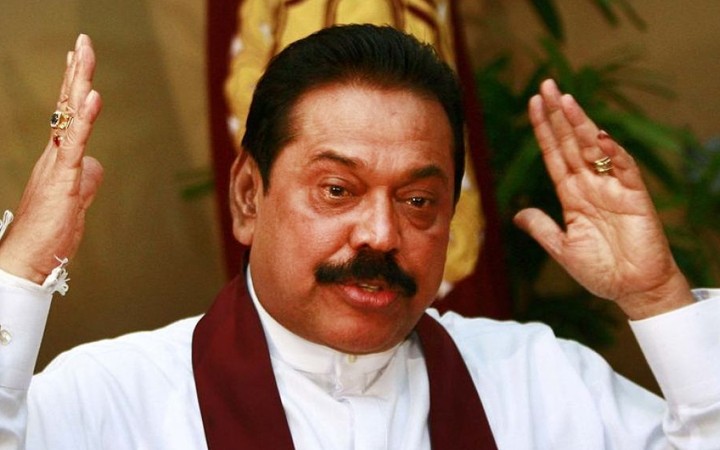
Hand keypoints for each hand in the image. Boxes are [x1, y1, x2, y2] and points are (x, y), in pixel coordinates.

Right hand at [0, 35, 102, 284]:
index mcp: (57, 158)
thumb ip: (87, 179)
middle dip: (76, 72)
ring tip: (84, 53)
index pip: (66, 115)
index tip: (76, 58)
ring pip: (69, 117)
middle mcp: (53, 155)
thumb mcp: (76, 200)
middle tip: (82, 41)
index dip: (73, 86)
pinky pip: (75, 143)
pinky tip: (93, 97)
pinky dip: (85, 119)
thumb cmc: (51, 232)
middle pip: (66, 106)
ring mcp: (57, 165)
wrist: (30, 257)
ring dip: (79, 83)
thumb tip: (96, 164)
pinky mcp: (62, 179)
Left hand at [514, 79, 692, 318]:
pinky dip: (613, 152)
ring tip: (565, 101)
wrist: (633, 290)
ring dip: (581, 124)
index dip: (543, 130)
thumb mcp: (562, 248)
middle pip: (572, 143)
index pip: (554, 154)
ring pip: (595, 149)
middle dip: (558, 115)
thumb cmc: (601, 271)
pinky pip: (624, 169)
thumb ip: (542, 228)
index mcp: (573, 195)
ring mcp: (613, 188)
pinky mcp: (635, 197)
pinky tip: (600, 136)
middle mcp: (591, 185)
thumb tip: (517, 213)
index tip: (532, 105)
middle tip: (546, 86)